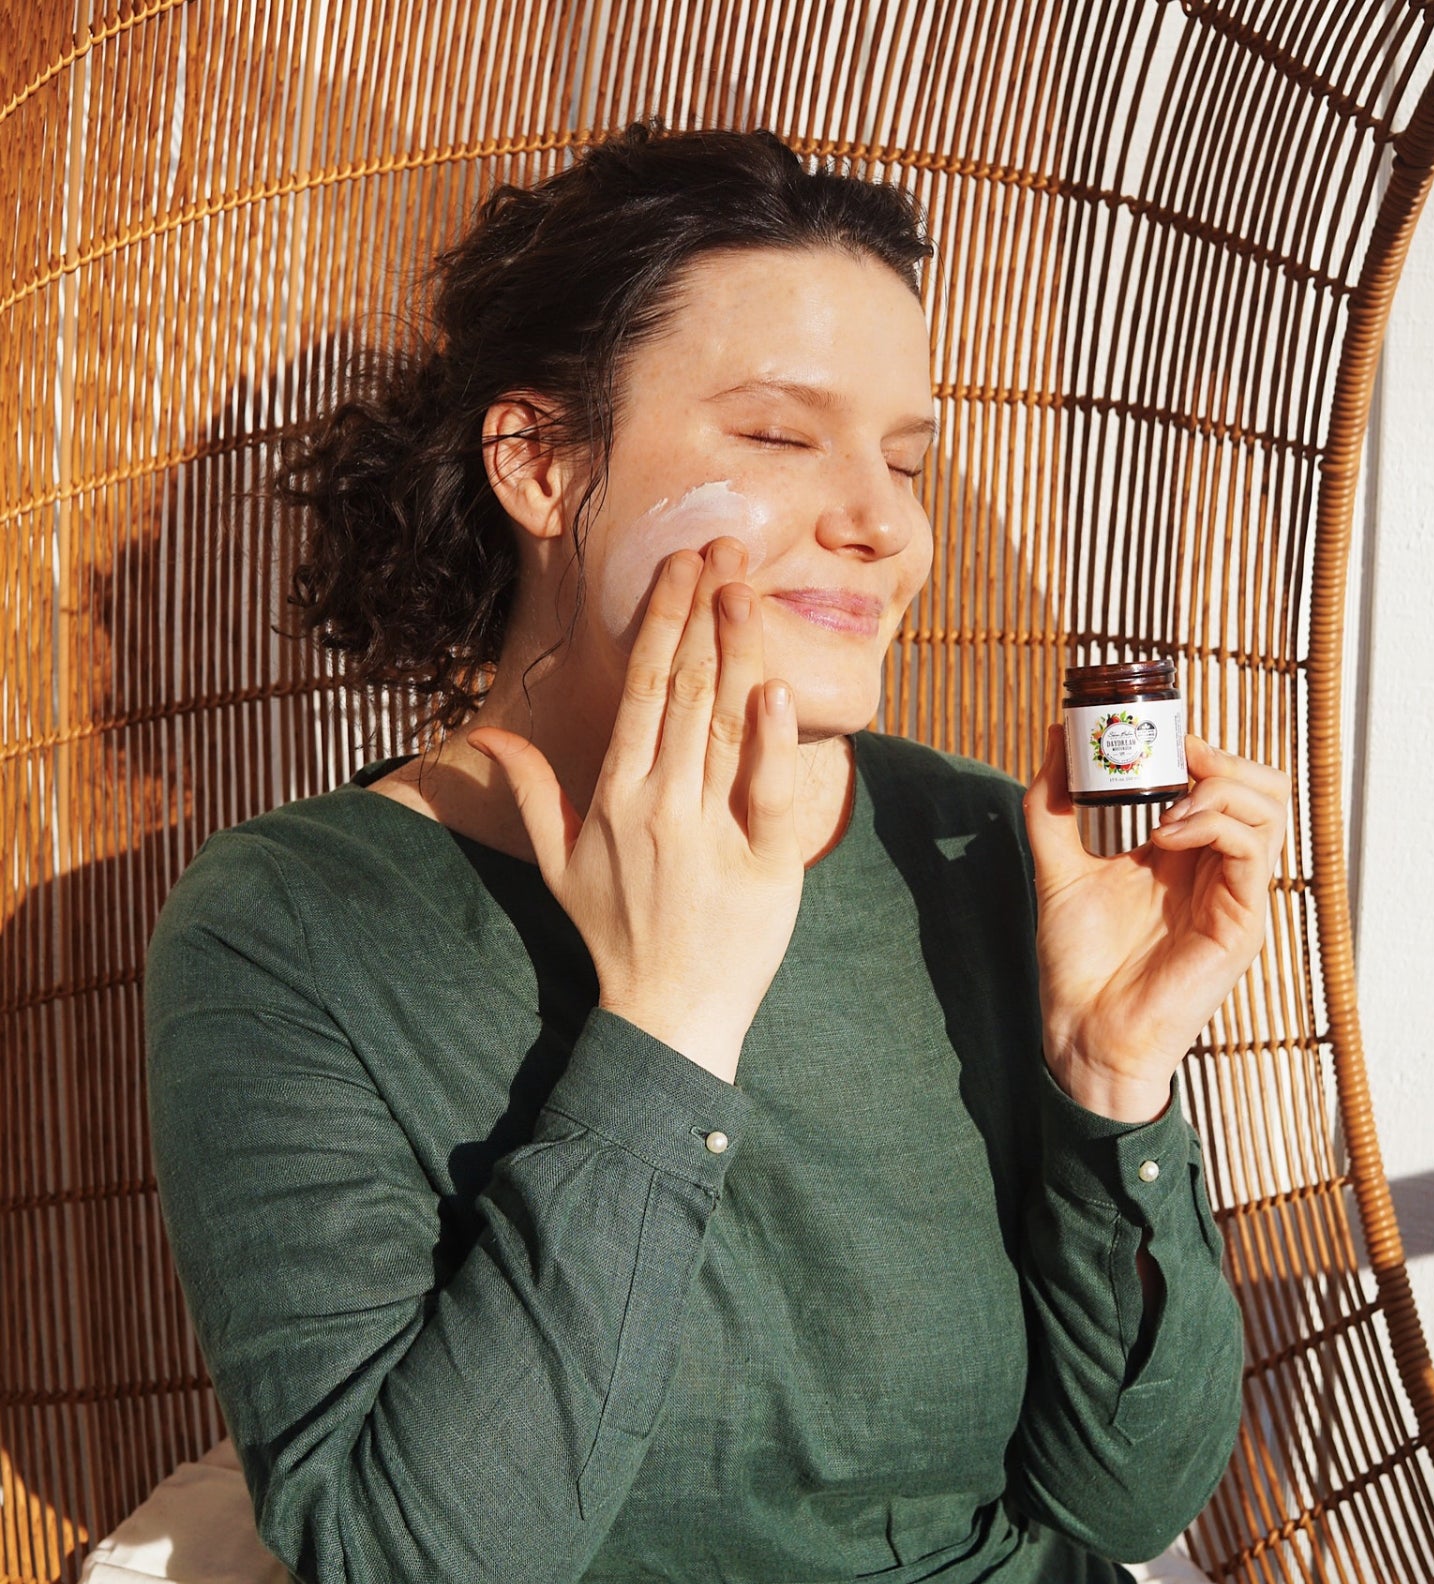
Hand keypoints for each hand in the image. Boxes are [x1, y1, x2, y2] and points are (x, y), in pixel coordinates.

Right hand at [467, 539, 802, 1082]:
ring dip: (734, 649)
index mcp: (614, 795)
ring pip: (722, 726)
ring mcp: (709, 835)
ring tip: (747, 585)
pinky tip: (775, 690)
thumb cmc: (615, 935)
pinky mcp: (763, 866)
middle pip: (684, 689)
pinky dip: (771, 743)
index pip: (643, 687)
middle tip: (723, 543)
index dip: (663, 619)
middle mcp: (658, 805)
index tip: (681, 562)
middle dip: (702, 609)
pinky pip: (766, 795)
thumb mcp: (560, 863)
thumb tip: (484, 740)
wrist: (667, 1016)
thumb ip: (528, 793)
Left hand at [1023, 727, 1289, 1120]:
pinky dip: (1214, 825)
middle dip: (1224, 758)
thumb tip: (1057, 736)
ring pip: (1271, 810)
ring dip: (1220, 788)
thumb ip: (1052, 805)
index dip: (1202, 748)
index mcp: (1185, 853)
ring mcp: (1235, 896)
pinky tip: (1166, 836)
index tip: (1154, 734)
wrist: (1083, 1032)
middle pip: (1264, 788)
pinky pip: (1252, 852)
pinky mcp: (1241, 925)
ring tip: (1169, 803)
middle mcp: (1218, 869)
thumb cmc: (1078, 962)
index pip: (1224, 782)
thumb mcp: (1056, 867)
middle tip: (1176, 755)